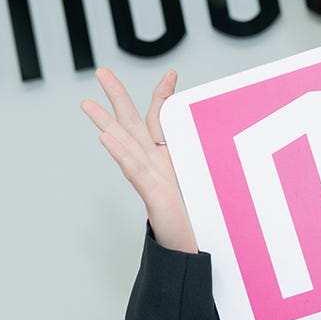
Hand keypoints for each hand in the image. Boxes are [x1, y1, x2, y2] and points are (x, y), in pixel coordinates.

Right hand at [80, 68, 196, 252]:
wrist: (193, 247)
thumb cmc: (197, 215)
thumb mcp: (206, 179)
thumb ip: (207, 159)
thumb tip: (233, 137)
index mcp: (168, 156)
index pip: (161, 118)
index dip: (164, 96)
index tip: (172, 73)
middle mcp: (155, 163)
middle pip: (132, 122)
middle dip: (117, 96)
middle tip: (101, 72)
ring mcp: (151, 177)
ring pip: (124, 143)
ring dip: (105, 122)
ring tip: (86, 103)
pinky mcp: (153, 195)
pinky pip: (133, 169)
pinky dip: (119, 152)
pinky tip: (104, 137)